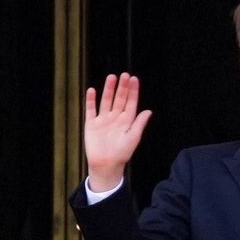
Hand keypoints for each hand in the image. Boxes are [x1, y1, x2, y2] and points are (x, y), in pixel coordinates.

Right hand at [83, 73, 152, 191]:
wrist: (106, 164)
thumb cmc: (122, 153)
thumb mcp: (133, 137)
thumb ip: (139, 123)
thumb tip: (148, 111)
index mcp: (127, 120)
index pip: (131, 102)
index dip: (133, 91)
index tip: (134, 79)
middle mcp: (115, 117)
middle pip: (119, 98)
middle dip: (122, 87)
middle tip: (124, 74)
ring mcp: (103, 120)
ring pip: (106, 101)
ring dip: (108, 90)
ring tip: (111, 77)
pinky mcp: (91, 124)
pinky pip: (91, 110)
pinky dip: (91, 100)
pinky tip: (92, 90)